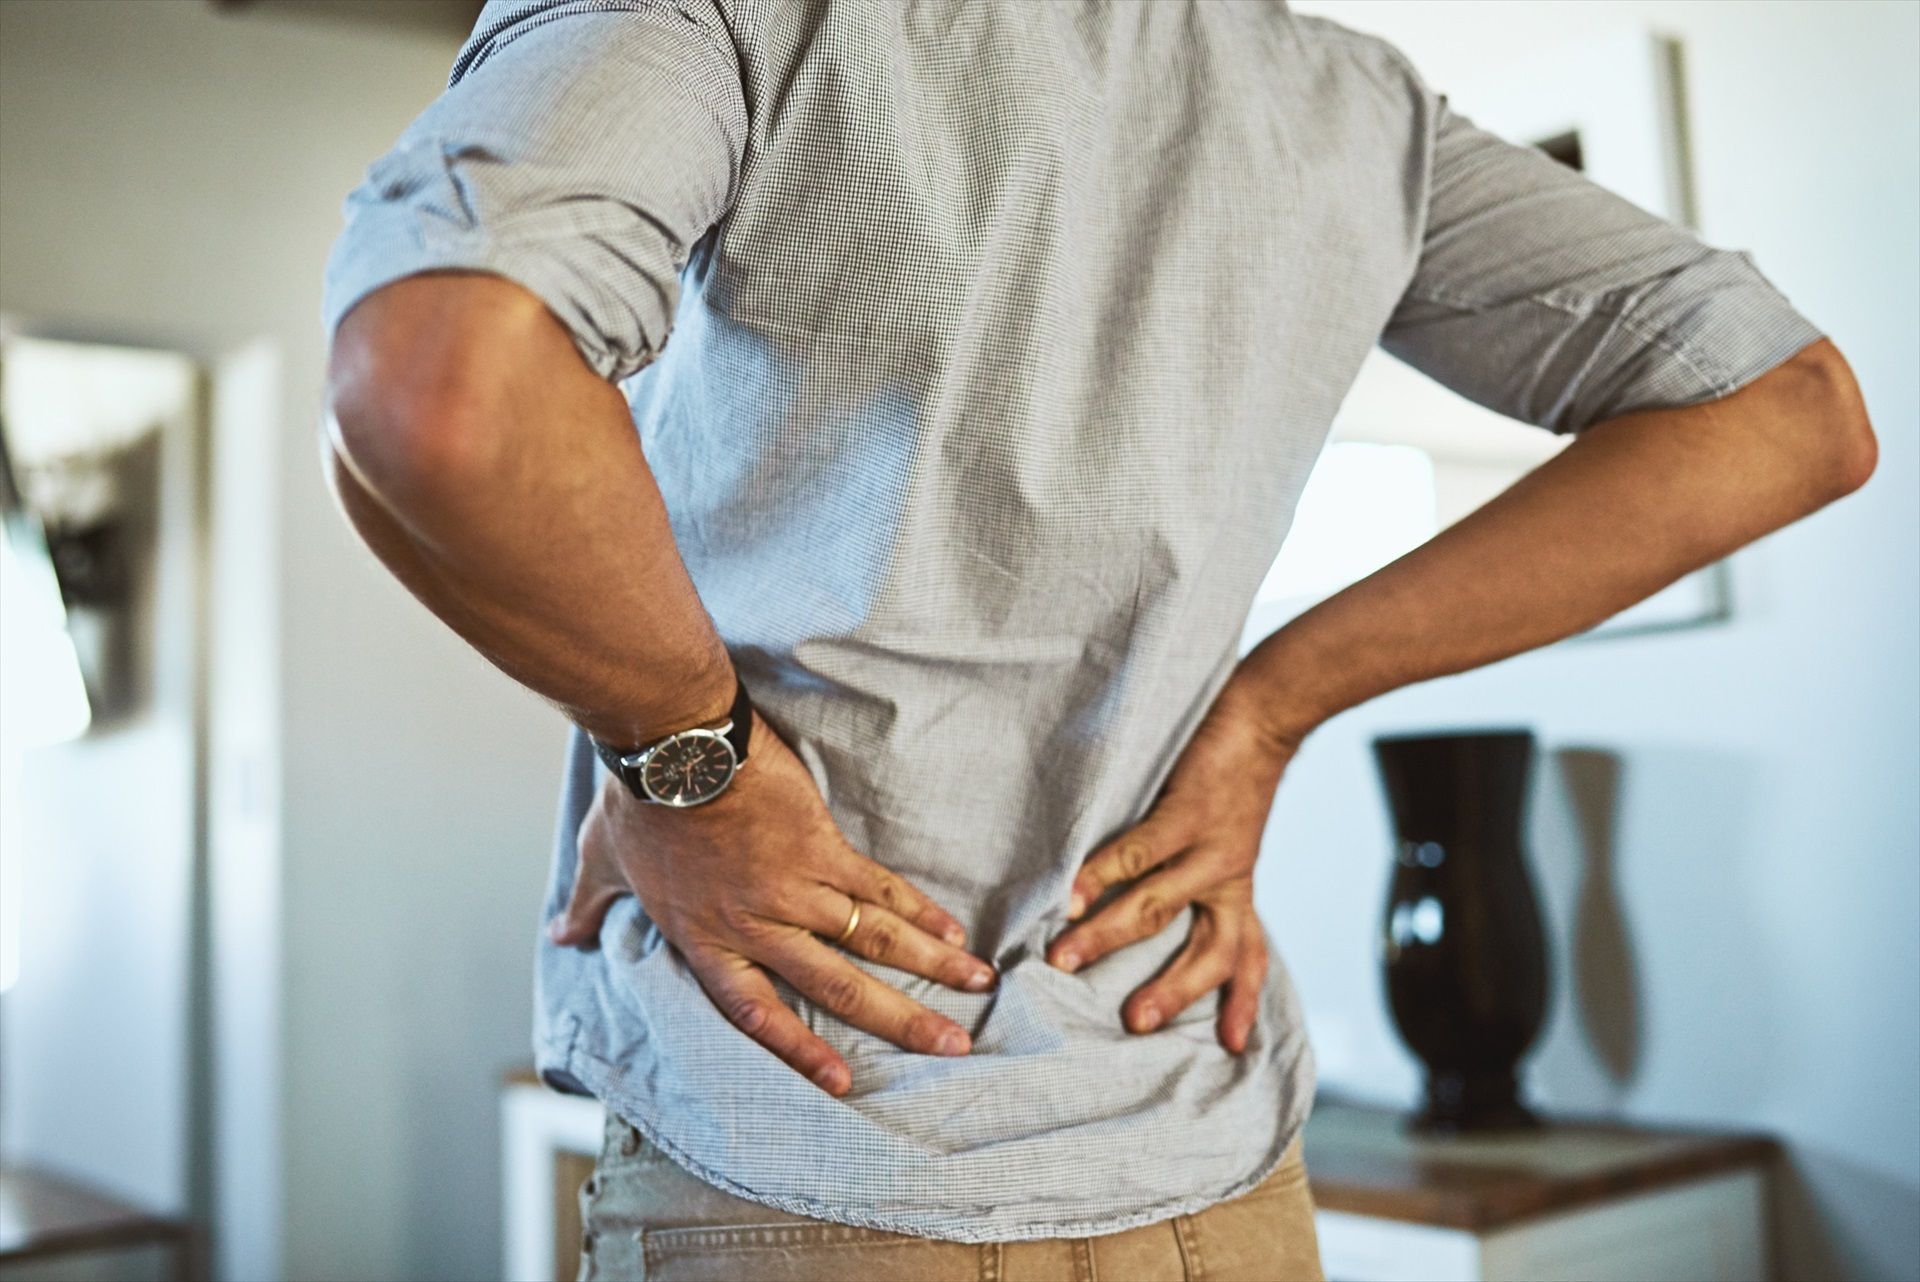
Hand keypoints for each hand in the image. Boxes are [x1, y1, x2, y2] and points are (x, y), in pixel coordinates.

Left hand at [547, 708, 996, 1095]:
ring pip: (873, 939)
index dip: (799, 1050)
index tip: (842, 1083)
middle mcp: (758, 924)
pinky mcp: (823, 846)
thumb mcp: (602, 861)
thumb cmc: (637, 801)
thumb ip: (590, 905)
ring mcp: (796, 886)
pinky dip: (919, 909)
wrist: (673, 743)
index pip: (756, 1012)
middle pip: (837, 985)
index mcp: (706, 938)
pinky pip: (879, 887)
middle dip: (898, 1020)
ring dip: (930, 965)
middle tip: (950, 1046)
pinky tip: (952, 929)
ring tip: (976, 988)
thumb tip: (562, 931)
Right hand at [1047, 682, 1299, 1052]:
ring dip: (1106, 937)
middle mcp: (1228, 878)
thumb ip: (1195, 872)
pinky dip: (1100, 876)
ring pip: (1155, 908)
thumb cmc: (1232, 775)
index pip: (1248, 956)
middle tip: (1132, 1023)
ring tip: (1062, 961)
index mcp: (1237, 889)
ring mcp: (1209, 848)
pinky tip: (1070, 895)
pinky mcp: (1188, 814)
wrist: (1263, 714)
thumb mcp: (1228, 838)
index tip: (1237, 1049)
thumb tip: (1136, 904)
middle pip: (1208, 953)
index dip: (1244, 1002)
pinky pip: (1137, 854)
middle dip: (1171, 991)